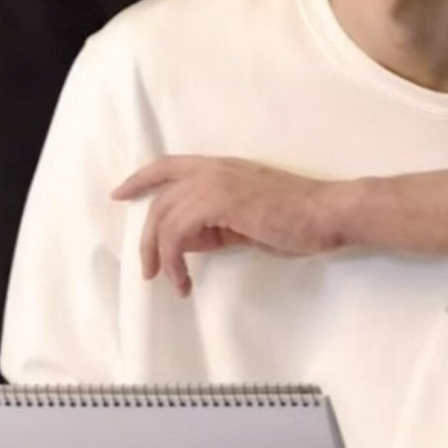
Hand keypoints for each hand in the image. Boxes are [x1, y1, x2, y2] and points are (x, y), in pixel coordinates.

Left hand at [112, 156, 343, 292]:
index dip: (140, 178)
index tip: (120, 194)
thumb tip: (187, 242)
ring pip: (164, 217)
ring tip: (174, 282)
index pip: (168, 165)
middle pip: (159, 199)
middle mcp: (213, 170)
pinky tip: (185, 279)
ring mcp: (215, 183)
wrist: (327, 213)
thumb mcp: (246, 223)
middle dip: (148, 239)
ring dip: (161, 255)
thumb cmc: (297, 219)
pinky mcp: (219, 202)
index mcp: (221, 168)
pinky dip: (174, 259)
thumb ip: (215, 227)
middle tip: (150, 271)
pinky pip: (177, 232)